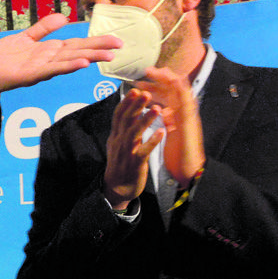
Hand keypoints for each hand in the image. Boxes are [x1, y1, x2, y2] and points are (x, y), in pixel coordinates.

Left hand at [0, 13, 120, 111]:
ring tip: (105, 56)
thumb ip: (43, 28)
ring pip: (67, 62)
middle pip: (77, 53)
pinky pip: (50, 70)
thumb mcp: (25, 38)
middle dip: (98, 50)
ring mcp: (40, 69)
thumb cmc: (4, 57)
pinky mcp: (28, 76)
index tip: (116, 39)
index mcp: (49, 51)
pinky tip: (79, 63)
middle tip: (120, 47)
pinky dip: (66, 67)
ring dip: (87, 59)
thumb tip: (64, 17)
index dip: (96, 41)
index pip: (77, 44)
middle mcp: (48, 61)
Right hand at [103, 88, 162, 209]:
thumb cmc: (120, 164)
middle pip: (126, 120)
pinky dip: (152, 141)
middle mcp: (119, 142)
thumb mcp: (116, 144)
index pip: (118, 115)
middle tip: (145, 93)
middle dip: (136, 106)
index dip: (126, 102)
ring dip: (145, 120)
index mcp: (115, 136)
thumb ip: (121, 129)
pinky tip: (161, 132)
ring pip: (135, 133)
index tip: (134, 90)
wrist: (117, 188)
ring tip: (156, 108)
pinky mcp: (136, 163)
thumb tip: (126, 112)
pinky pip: (144, 151)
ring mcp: (127, 152)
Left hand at [133, 67, 205, 185]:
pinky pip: (188, 104)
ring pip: (183, 92)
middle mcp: (184, 112)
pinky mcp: (191, 123)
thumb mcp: (171, 130)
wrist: (188, 169)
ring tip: (159, 70)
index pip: (166, 94)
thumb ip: (168, 117)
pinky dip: (182, 92)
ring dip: (171, 80)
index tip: (141, 79)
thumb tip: (161, 107)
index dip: (155, 85)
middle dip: (162, 78)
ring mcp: (189, 116)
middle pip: (174, 89)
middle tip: (148, 69)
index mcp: (177, 114)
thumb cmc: (179, 151)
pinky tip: (176, 82)